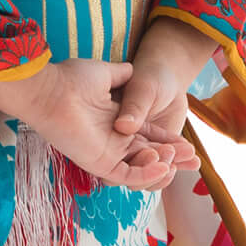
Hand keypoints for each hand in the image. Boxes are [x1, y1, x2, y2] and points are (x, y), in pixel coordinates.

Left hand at [0, 58, 177, 190]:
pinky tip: (163, 167)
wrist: (50, 89)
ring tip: (180, 159)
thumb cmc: (71, 80)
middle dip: (173, 158)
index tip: (189, 145)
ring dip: (162, 167)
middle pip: (149, 155)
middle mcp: (112, 141)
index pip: (148, 137)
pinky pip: (126, 176)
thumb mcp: (105, 73)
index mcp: (116, 123)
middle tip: (195, 161)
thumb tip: (134, 69)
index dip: (169, 142)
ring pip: (141, 169)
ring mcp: (106, 153)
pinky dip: (145, 175)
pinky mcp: (98, 162)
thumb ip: (122, 75)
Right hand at [112, 23, 226, 166]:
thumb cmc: (149, 76)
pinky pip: (169, 163)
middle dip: (152, 170)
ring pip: (152, 172)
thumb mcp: (142, 90)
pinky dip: (181, 163)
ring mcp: (142, 148)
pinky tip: (195, 161)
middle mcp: (122, 145)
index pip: (112, 162)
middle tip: (170, 154)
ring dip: (169, 168)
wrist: (168, 76)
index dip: (130, 164)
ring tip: (187, 155)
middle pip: (133, 172)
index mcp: (108, 134)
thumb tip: (124, 126)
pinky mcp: (160, 149)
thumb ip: (133, 108)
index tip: (151, 154)